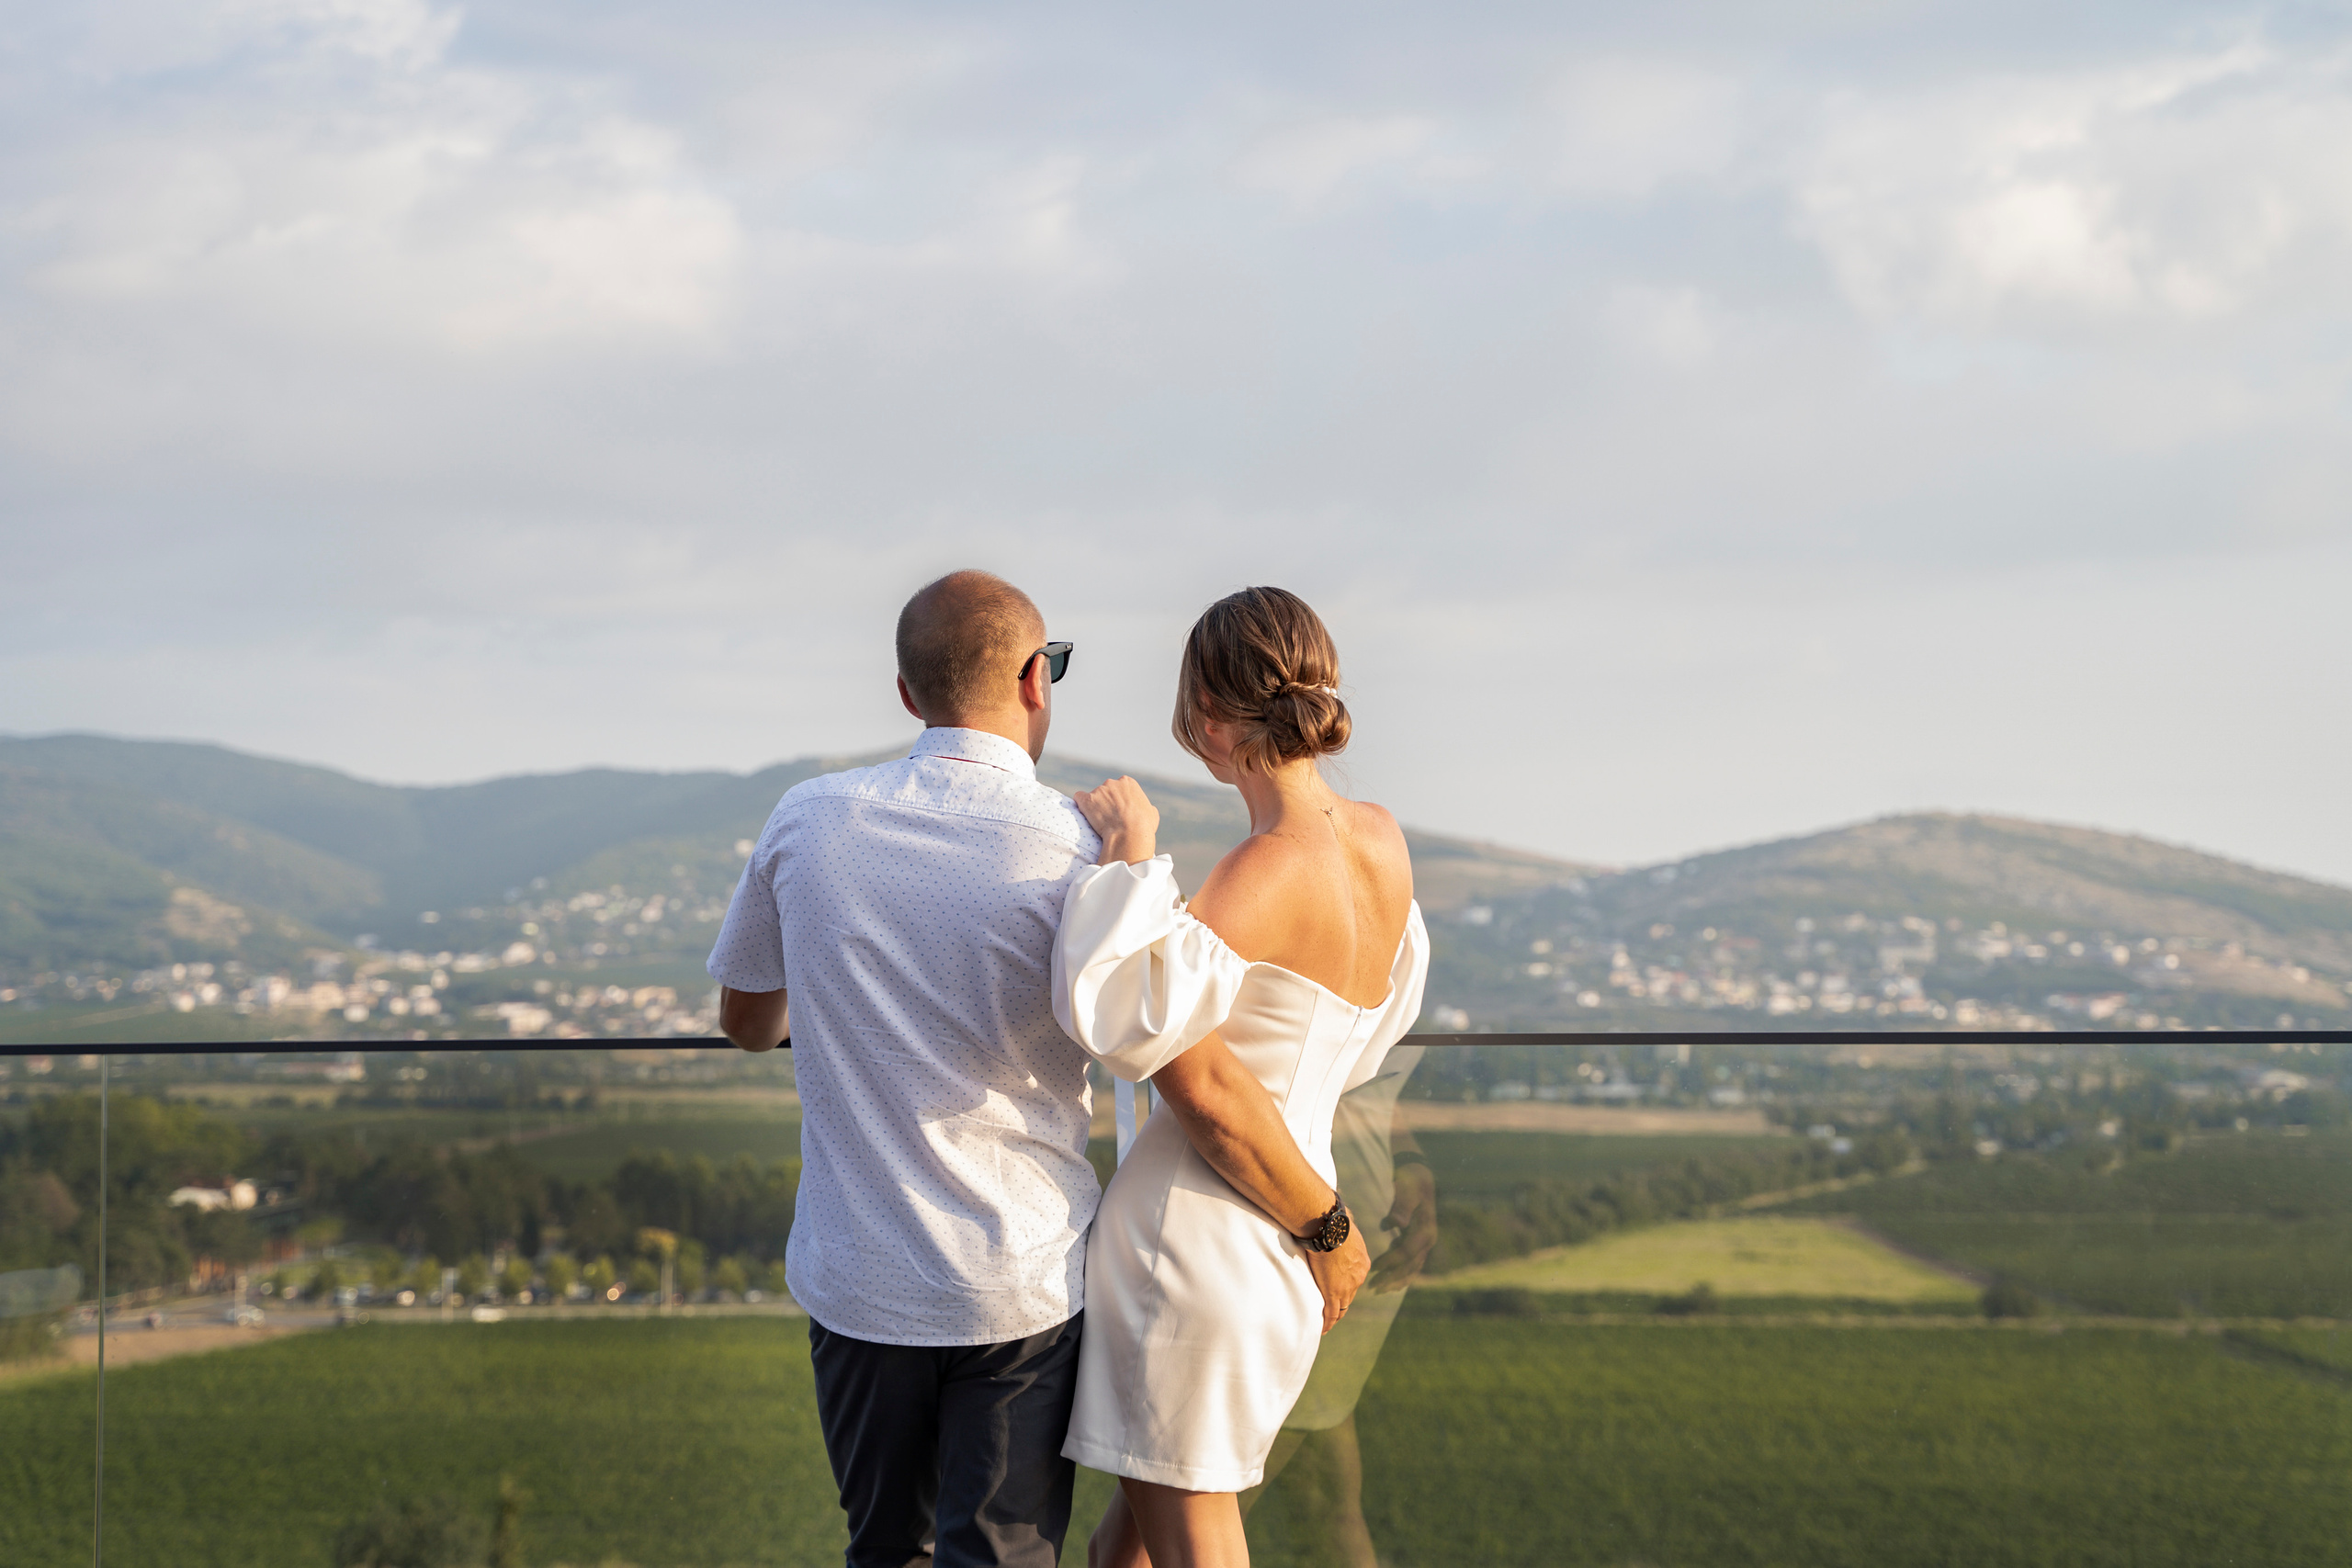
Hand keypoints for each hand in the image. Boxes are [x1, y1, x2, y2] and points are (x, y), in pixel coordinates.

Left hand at [1074, 776, 1158, 864]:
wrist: (1129, 835)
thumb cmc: (1143, 827)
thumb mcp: (1152, 814)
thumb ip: (1145, 807)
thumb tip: (1146, 809)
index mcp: (1128, 783)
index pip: (1119, 787)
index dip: (1118, 800)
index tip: (1118, 812)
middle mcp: (1113, 783)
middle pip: (1105, 790)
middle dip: (1105, 802)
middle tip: (1108, 818)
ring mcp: (1099, 790)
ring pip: (1093, 797)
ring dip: (1094, 807)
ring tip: (1099, 823)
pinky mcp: (1087, 799)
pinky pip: (1079, 798)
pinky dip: (1080, 805)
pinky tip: (1084, 815)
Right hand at [1303, 1226, 1369, 1333]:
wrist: (1330, 1228)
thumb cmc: (1334, 1222)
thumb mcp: (1345, 1228)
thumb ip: (1343, 1234)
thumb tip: (1337, 1224)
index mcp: (1362, 1263)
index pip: (1355, 1280)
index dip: (1347, 1287)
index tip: (1341, 1290)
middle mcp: (1358, 1278)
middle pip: (1350, 1296)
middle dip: (1342, 1303)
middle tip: (1333, 1310)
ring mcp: (1346, 1287)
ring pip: (1342, 1308)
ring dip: (1335, 1316)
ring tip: (1328, 1324)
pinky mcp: (1333, 1293)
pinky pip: (1331, 1313)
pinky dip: (1327, 1323)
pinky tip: (1323, 1329)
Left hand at [1366, 1162, 1436, 1292]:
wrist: (1419, 1175)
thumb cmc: (1411, 1181)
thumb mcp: (1407, 1189)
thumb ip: (1402, 1206)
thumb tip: (1396, 1223)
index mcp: (1425, 1230)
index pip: (1407, 1252)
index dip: (1391, 1262)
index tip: (1375, 1268)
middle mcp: (1427, 1239)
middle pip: (1410, 1265)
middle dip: (1392, 1278)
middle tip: (1374, 1287)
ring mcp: (1425, 1242)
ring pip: (1412, 1267)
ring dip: (1396, 1279)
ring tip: (1379, 1289)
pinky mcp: (1418, 1241)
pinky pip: (1411, 1262)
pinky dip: (1400, 1273)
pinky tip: (1388, 1280)